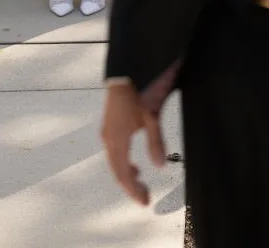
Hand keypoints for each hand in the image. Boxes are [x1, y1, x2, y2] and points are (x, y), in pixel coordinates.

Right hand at [101, 84, 165, 204]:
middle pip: (117, 169)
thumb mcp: (152, 115)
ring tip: (140, 182)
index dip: (133, 190)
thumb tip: (159, 166)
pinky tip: (133, 164)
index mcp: (117, 138)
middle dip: (130, 185)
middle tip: (145, 197)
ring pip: (115, 160)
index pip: (122, 173)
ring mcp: (108, 129)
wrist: (128, 66)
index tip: (145, 202)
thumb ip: (155, 141)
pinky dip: (123, 161)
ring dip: (126, 174)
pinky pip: (115, 150)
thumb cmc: (141, 88)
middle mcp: (109, 137)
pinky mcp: (111, 123)